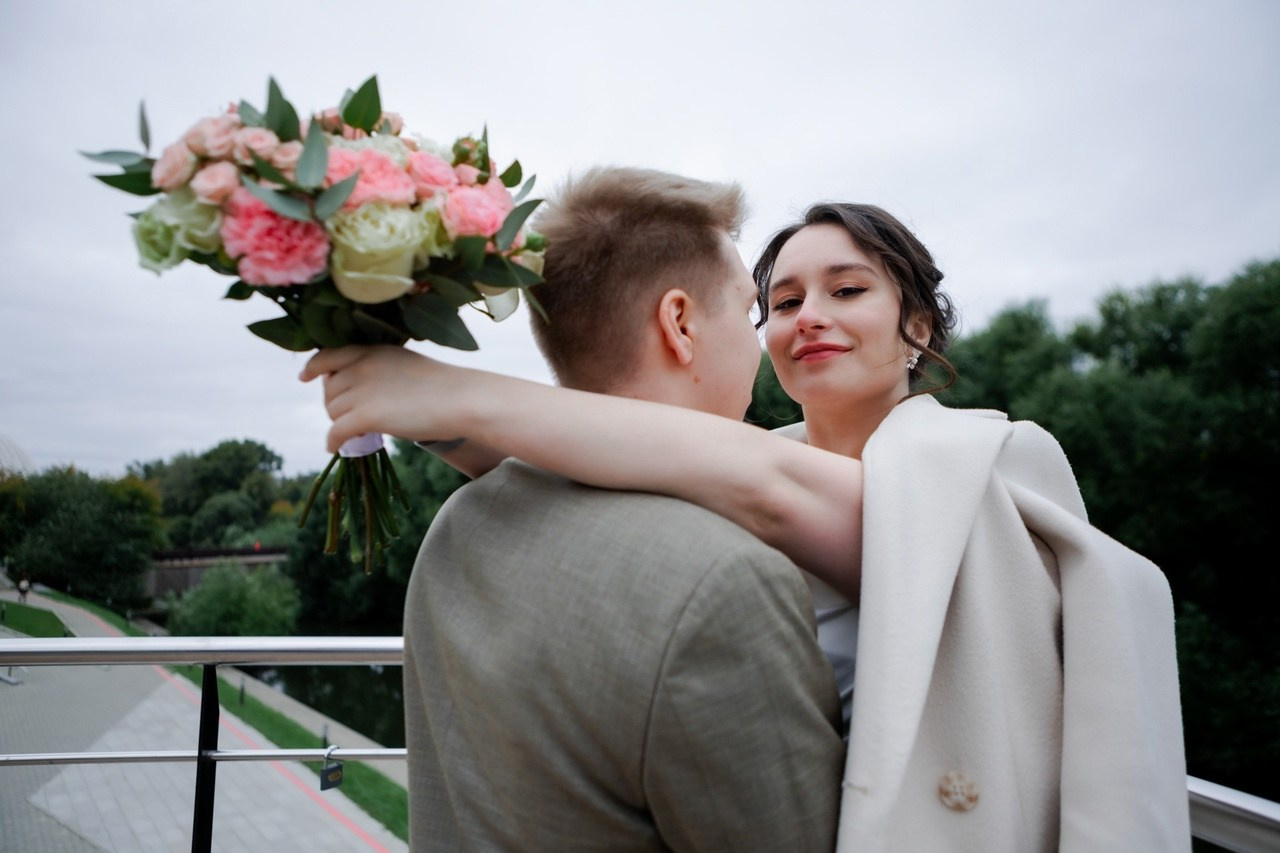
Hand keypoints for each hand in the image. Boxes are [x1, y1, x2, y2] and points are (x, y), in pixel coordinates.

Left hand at [299, 345, 471, 452]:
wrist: (462, 400)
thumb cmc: (444, 387)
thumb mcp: (405, 366)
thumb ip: (380, 371)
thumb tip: (359, 392)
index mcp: (372, 350)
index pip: (329, 355)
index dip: (314, 367)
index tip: (306, 377)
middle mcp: (362, 366)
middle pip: (330, 391)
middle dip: (336, 405)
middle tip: (353, 419)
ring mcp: (363, 390)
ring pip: (333, 412)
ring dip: (340, 424)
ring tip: (357, 433)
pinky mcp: (366, 415)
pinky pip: (337, 431)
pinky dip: (333, 441)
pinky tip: (335, 448)